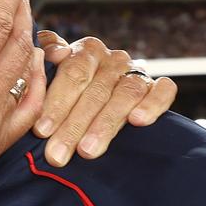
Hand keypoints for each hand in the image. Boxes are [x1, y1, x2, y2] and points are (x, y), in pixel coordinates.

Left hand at [33, 31, 177, 166]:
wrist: (98, 92)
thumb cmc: (67, 86)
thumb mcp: (50, 70)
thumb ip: (44, 58)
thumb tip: (58, 52)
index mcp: (86, 50)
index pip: (72, 74)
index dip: (56, 103)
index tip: (41, 131)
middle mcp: (113, 59)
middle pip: (95, 91)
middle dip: (74, 126)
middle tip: (58, 154)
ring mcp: (137, 72)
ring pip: (125, 95)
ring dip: (105, 125)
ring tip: (87, 151)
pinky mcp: (158, 87)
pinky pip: (164, 91)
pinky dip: (152, 105)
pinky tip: (137, 121)